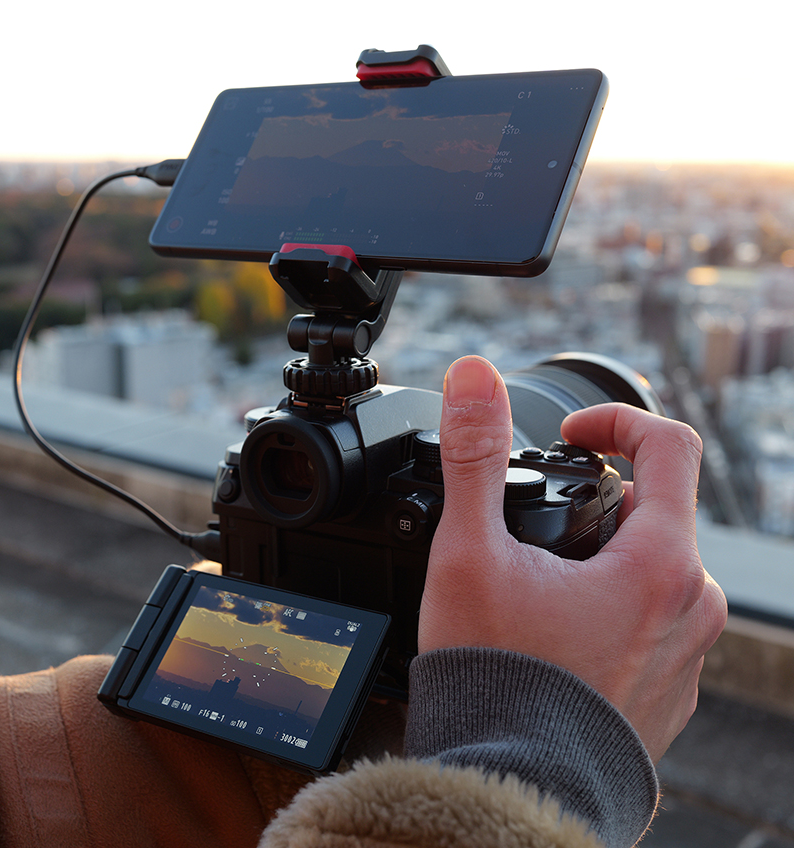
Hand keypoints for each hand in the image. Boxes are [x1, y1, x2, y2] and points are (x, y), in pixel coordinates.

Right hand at [418, 356, 727, 761]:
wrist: (512, 788)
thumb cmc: (496, 678)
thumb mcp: (471, 551)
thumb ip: (473, 454)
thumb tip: (472, 376)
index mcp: (660, 563)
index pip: (669, 446)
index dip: (616, 422)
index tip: (573, 435)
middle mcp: (692, 607)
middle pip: (655, 510)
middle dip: (596, 498)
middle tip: (536, 522)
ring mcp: (687, 652)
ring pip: (652, 565)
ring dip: (601, 553)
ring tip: (537, 583)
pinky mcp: (669, 687)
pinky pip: (650, 618)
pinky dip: (610, 602)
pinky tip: (556, 631)